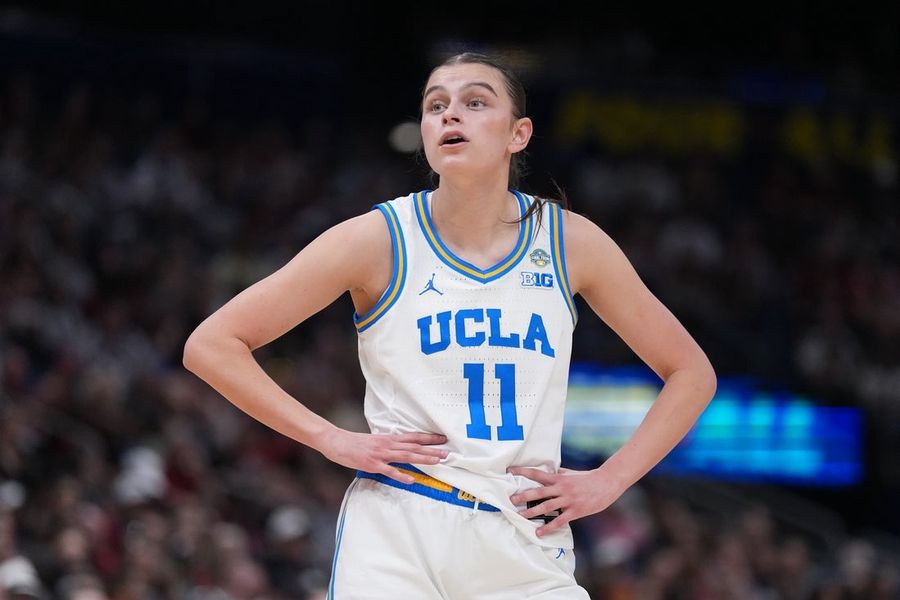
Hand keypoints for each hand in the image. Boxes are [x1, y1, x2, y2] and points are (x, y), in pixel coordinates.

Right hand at [319, 429, 448, 483]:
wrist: (337, 441)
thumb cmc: (355, 442)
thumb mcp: (375, 440)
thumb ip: (389, 444)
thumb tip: (401, 447)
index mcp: (389, 438)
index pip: (413, 437)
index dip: (428, 438)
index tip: (443, 438)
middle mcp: (388, 444)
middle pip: (414, 446)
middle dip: (431, 450)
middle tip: (447, 453)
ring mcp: (381, 454)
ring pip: (406, 456)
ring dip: (423, 459)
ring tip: (437, 461)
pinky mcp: (372, 464)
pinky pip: (389, 471)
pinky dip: (401, 475)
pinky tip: (411, 479)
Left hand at [507, 466, 622, 536]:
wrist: (607, 483)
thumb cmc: (589, 477)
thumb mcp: (572, 473)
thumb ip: (560, 473)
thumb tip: (551, 469)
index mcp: (559, 477)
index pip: (537, 473)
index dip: (522, 471)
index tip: (510, 470)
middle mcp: (561, 488)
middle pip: (538, 492)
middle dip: (523, 496)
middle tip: (510, 500)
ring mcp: (568, 500)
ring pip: (546, 506)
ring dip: (532, 512)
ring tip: (520, 516)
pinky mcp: (575, 510)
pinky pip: (559, 520)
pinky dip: (548, 527)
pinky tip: (539, 532)